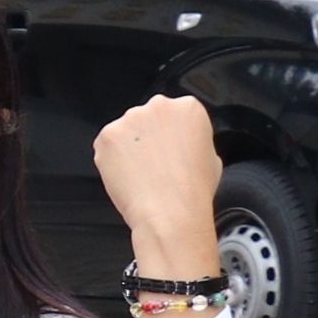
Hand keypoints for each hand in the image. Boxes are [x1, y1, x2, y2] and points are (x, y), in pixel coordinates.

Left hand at [94, 93, 222, 273]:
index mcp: (188, 107)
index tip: (171, 148)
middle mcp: (157, 107)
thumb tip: (184, 143)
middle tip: (155, 162)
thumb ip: (194, 139)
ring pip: (125, 132)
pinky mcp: (106, 137)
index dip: (172, 135)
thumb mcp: (211, 156)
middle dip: (148, 137)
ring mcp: (129, 120)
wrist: (170, 211)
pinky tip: (127, 174)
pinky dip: (112, 159)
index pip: (176, 113)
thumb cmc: (193, 189)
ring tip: (142, 172)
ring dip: (129, 147)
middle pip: (148, 119)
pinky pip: (106, 146)